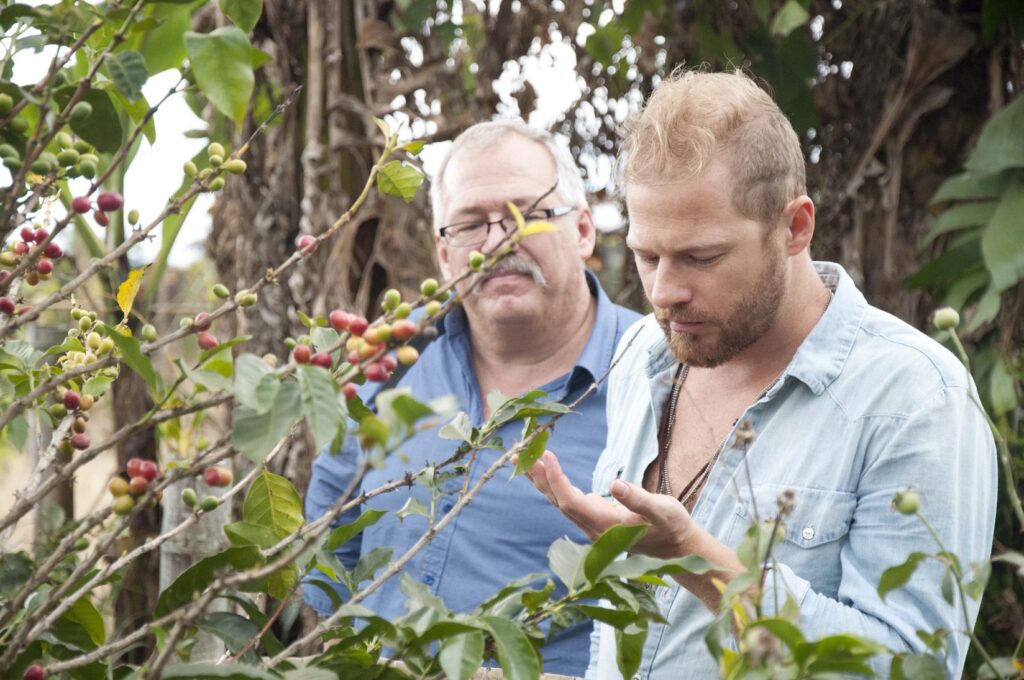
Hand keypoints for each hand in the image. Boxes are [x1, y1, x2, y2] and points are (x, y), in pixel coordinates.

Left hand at [521, 450, 694, 558]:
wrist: (675, 549)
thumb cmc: (671, 527)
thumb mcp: (663, 510)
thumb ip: (639, 499)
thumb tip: (616, 485)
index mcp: (606, 525)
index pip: (571, 502)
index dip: (557, 480)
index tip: (547, 456)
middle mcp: (592, 528)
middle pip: (557, 501)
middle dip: (538, 478)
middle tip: (519, 454)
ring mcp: (591, 526)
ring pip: (559, 502)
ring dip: (541, 480)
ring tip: (523, 459)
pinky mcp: (593, 520)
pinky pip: (567, 501)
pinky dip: (553, 484)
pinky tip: (544, 471)